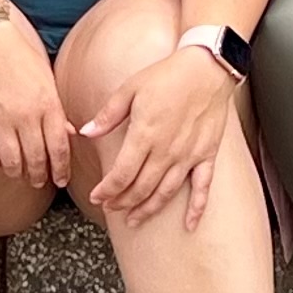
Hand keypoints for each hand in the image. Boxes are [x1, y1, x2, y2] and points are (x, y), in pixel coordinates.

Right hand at [0, 14, 74, 192]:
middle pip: (36, 160)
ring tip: (19, 174)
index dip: (60, 169)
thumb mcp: (46, 78)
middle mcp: (25, 115)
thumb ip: (57, 109)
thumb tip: (69, 135)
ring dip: (17, 173)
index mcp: (47, 104)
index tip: (60, 179)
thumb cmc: (19, 55)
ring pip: (12, 162)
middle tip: (40, 180)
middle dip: (40, 176)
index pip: (59, 148)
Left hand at [80, 40, 236, 225]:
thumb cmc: (167, 75)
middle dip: (122, 202)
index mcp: (144, 134)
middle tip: (111, 208)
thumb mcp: (130, 88)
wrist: (207, 67)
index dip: (106, 190)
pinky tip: (189, 225)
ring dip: (148, 209)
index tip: (97, 197)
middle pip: (140, 188)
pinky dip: (196, 209)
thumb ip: (107, 114)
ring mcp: (188, 156)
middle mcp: (166, 151)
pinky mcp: (206, 155)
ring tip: (134, 220)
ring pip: (165, 194)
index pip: (121, 174)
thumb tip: (85, 132)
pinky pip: (202, 188)